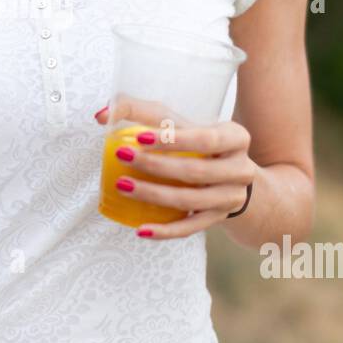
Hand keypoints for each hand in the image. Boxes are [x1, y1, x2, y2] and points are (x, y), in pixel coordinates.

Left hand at [94, 102, 256, 238]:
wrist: (229, 175)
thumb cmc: (195, 141)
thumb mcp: (178, 121)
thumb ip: (140, 111)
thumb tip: (102, 115)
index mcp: (236, 137)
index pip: (206, 138)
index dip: (174, 140)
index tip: (139, 137)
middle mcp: (240, 169)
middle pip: (196, 171)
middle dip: (155, 166)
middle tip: (122, 156)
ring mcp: (231, 198)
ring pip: (190, 202)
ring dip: (153, 195)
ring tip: (122, 186)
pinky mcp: (218, 219)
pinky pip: (189, 228)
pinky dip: (165, 231)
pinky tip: (141, 229)